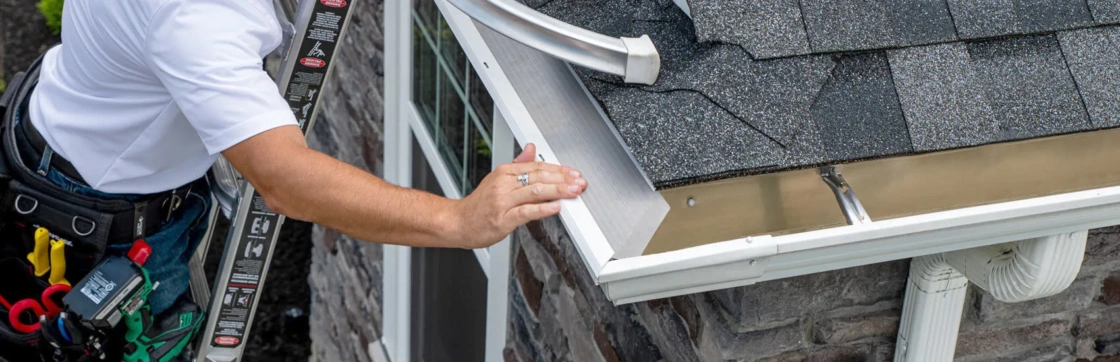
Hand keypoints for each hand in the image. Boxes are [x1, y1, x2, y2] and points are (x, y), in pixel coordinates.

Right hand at [449, 144, 586, 248]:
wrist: (457, 223)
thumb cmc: (479, 205)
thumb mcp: (497, 179)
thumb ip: (518, 164)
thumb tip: (531, 148)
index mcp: (504, 172)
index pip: (536, 166)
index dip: (558, 169)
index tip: (574, 173)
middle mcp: (503, 184)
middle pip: (538, 176)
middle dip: (563, 179)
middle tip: (579, 182)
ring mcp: (502, 201)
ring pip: (534, 191)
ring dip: (558, 191)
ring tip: (573, 191)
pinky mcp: (502, 219)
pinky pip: (526, 212)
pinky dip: (542, 209)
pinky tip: (555, 207)